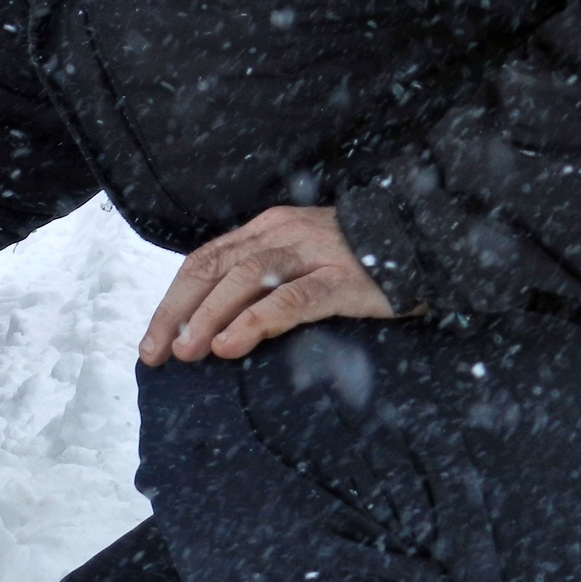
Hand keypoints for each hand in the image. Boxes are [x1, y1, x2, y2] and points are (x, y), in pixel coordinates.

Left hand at [139, 206, 397, 366]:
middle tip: (155, 353)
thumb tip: (216, 325)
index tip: (152, 339)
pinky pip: (291, 299)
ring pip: (244, 280)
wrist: (427, 240)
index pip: (205, 261)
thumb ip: (265, 280)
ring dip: (206, 317)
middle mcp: (282, 234)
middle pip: (213, 269)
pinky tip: (230, 345)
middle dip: (177, 312)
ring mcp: (313, 254)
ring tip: (186, 352)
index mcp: (267, 229)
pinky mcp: (343, 279)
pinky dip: (254, 322)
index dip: (173, 300)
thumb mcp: (302, 260)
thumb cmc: (359, 261)